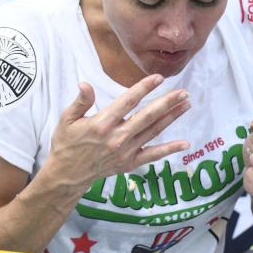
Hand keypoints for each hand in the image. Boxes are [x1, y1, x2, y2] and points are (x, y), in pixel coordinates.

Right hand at [45, 76, 191, 189]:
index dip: (144, 88)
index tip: (159, 78)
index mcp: (102, 123)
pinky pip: (153, 154)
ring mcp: (125, 151)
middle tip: (183, 92)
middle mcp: (117, 137)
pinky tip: (185, 143)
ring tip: (186, 105)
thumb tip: (85, 84)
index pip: (128, 101)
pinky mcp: (129, 162)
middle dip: (167, 102)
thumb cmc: (66, 143)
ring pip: (153, 131)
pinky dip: (169, 149)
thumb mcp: (67, 119)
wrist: (67, 174)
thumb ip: (80, 102)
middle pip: (147, 116)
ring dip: (171, 118)